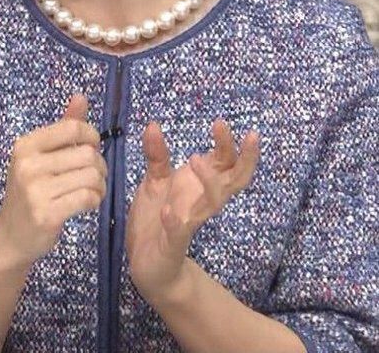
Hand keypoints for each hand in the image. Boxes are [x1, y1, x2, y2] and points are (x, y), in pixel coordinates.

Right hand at [0, 93, 107, 274]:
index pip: (73, 128)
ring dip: (100, 184)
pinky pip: (87, 198)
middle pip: (87, 153)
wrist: (10, 236)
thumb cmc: (30, 191)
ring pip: (91, 176)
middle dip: (99, 164)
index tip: (91, 148)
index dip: (91, 136)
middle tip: (95, 175)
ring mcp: (36, 190)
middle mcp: (28, 165)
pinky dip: (95, 199)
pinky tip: (89, 202)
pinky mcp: (46, 214)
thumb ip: (63, 127)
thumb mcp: (40, 156)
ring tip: (93, 189)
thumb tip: (81, 97)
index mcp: (26, 145)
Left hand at [125, 117, 259, 302]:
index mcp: (200, 185)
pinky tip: (167, 212)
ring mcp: (190, 222)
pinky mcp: (174, 243)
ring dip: (209, 180)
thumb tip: (153, 124)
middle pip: (234, 178)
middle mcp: (202, 202)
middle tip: (222, 127)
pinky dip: (175, 222)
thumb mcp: (155, 180)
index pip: (226, 162)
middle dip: (239, 155)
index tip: (222, 122)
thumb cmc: (157, 217)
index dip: (230, 143)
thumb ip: (157, 154)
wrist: (148, 264)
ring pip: (213, 202)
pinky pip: (180, 233)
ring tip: (194, 159)